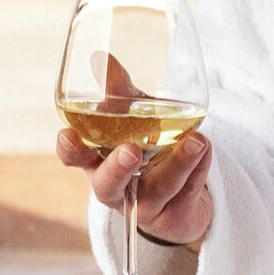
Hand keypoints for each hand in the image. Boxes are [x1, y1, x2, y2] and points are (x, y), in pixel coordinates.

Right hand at [55, 64, 215, 245]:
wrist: (180, 200)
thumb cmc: (147, 150)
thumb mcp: (133, 118)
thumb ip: (119, 91)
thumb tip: (100, 57)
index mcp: (97, 163)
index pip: (75, 159)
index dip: (69, 149)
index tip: (67, 134)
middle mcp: (116, 188)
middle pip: (108, 185)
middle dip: (117, 169)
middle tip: (131, 151)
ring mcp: (146, 205)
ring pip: (160, 187)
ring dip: (178, 163)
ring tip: (196, 141)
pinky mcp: (175, 216)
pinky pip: (188, 190)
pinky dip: (200, 166)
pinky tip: (206, 147)